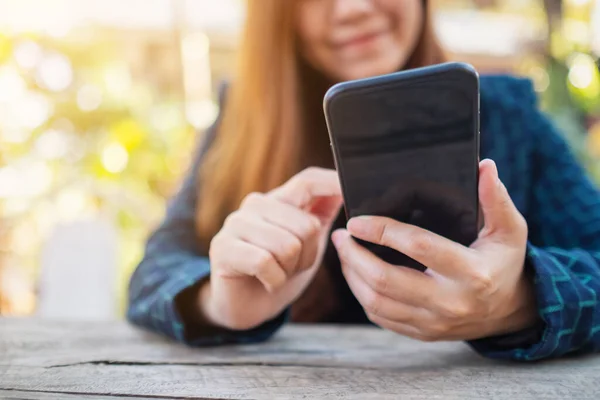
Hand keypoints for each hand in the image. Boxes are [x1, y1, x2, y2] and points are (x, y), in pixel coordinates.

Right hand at [201, 167, 342, 330]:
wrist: (246, 308)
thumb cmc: (279, 272)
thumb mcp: (307, 243)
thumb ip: (321, 214)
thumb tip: (342, 188)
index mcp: (278, 200)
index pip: (307, 181)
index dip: (331, 183)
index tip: (349, 190)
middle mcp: (255, 205)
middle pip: (307, 226)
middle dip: (308, 257)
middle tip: (291, 267)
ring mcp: (236, 224)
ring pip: (288, 246)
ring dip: (289, 271)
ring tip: (277, 274)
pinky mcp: (222, 247)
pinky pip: (264, 262)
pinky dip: (274, 281)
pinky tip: (266, 282)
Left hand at [332, 159, 537, 340]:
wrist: (510, 311)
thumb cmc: (505, 262)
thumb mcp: (510, 230)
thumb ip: (496, 199)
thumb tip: (484, 166)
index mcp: (472, 273)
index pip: (419, 247)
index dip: (383, 231)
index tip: (357, 221)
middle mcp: (451, 303)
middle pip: (386, 281)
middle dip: (355, 256)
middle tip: (342, 236)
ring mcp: (435, 323)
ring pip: (377, 303)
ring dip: (352, 275)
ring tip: (344, 251)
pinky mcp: (423, 334)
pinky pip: (381, 318)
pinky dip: (362, 295)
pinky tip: (356, 274)